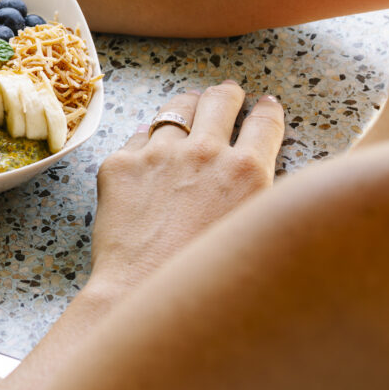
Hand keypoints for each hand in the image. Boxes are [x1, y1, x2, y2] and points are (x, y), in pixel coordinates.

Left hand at [90, 82, 282, 299]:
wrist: (143, 296)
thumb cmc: (205, 282)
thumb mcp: (253, 235)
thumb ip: (259, 196)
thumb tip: (256, 169)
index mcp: (248, 172)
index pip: (266, 123)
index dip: (268, 111)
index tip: (266, 105)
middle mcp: (206, 153)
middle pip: (220, 102)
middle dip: (227, 94)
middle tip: (228, 93)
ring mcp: (159, 154)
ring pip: (175, 110)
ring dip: (186, 105)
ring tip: (188, 104)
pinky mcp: (120, 164)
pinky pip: (136, 139)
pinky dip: (146, 142)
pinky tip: (147, 146)